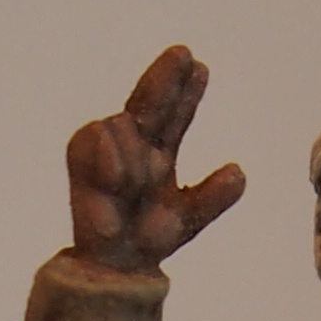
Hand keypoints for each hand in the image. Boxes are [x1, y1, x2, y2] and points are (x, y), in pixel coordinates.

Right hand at [68, 45, 248, 274]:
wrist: (113, 267)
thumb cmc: (147, 239)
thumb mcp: (188, 218)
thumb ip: (212, 198)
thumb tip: (239, 173)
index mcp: (160, 152)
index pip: (176, 114)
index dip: (187, 91)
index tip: (200, 66)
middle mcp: (134, 144)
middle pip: (150, 101)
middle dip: (164, 77)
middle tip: (183, 53)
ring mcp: (107, 148)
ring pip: (125, 122)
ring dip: (135, 154)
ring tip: (137, 187)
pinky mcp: (81, 156)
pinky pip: (97, 134)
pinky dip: (111, 154)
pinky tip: (119, 177)